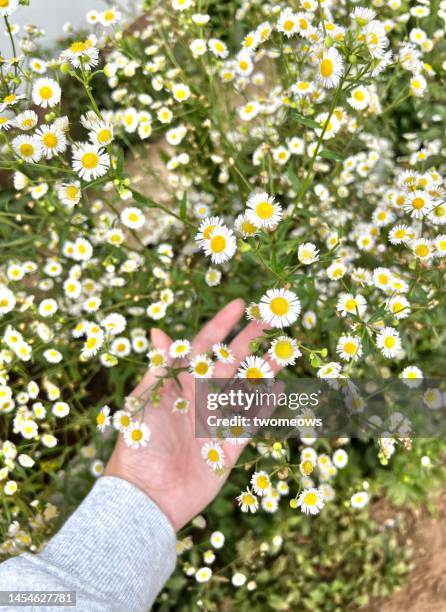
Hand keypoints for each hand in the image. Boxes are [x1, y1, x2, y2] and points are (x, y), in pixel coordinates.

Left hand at [105, 299, 279, 530]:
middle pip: (230, 361)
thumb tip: (158, 330)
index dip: (222, 325)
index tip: (240, 304)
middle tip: (271, 317)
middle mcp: (201, 397)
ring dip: (264, 367)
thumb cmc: (140, 443)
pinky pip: (251, 420)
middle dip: (250, 339)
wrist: (147, 496)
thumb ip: (161, 366)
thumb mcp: (146, 399)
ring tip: (285, 348)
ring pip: (245, 387)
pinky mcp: (229, 445)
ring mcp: (216, 420)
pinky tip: (278, 387)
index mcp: (180, 383)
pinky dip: (264, 404)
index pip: (204, 346)